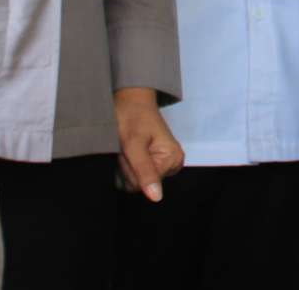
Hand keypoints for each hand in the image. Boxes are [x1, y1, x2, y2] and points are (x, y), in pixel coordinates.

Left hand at [114, 87, 184, 201]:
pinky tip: (128, 151)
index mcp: (174, 159)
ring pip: (134, 182)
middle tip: (127, 147)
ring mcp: (164, 163)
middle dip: (127, 167)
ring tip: (127, 147)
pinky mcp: (154, 162)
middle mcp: (173, 163)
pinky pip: (135, 175)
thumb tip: (157, 198)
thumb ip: (144, 171)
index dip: (129, 169)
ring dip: (125, 166)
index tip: (129, 149)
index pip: (142, 185)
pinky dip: (126, 165)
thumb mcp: (133, 144)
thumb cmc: (132, 117)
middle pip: (139, 185)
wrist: (131, 100)